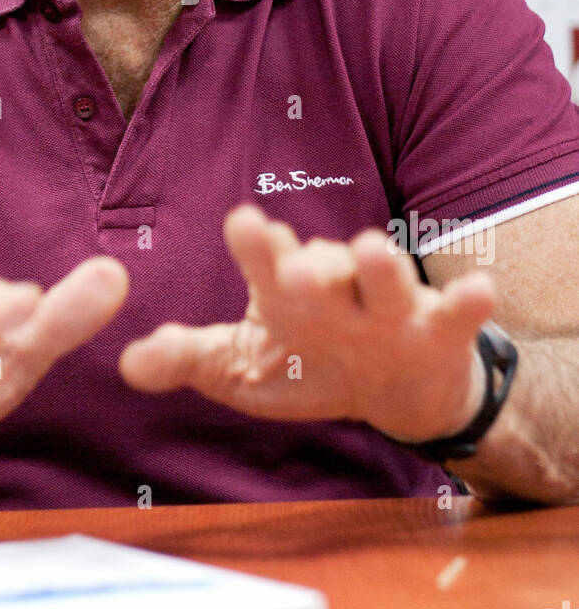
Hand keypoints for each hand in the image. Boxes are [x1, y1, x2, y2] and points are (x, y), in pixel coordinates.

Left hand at [119, 205, 494, 442]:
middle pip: (320, 268)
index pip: (265, 260)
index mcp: (284, 290)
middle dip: (305, 263)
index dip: (256, 242)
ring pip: (384, 280)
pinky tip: (480, 290)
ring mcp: (388, 306)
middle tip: (288, 260)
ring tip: (369, 250)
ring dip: (379, 267)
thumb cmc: (308, 364)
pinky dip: (466, 303)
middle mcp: (335, 287)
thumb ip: (189, 359)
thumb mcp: (243, 368)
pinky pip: (454, 315)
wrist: (395, 387)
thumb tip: (127, 364)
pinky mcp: (437, 331)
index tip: (243, 221)